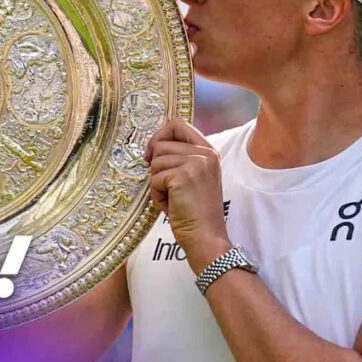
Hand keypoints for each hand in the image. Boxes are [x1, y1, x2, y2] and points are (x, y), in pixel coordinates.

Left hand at [145, 118, 230, 269]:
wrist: (206, 237)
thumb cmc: (195, 213)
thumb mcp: (194, 178)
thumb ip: (182, 158)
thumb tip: (152, 146)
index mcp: (208, 151)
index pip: (178, 124)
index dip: (160, 136)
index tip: (153, 155)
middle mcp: (205, 153)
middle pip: (161, 143)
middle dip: (156, 167)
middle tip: (167, 187)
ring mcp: (195, 163)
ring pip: (155, 161)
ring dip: (157, 184)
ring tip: (173, 199)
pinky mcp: (182, 176)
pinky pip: (154, 179)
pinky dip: (157, 195)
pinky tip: (171, 206)